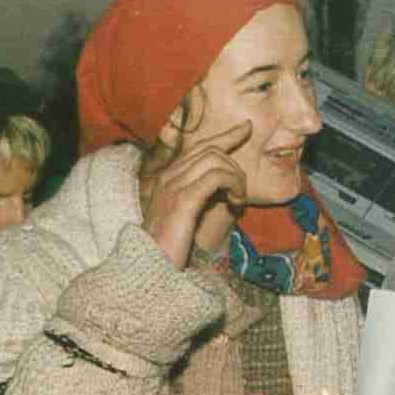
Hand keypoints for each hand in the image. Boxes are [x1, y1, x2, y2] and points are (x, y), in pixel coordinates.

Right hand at [141, 121, 250, 268]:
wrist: (149, 266)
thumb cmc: (169, 248)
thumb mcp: (183, 218)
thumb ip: (198, 199)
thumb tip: (225, 191)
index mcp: (168, 178)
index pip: (199, 146)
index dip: (225, 135)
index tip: (246, 128)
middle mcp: (169, 176)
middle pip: (210, 149)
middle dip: (234, 164)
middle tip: (241, 191)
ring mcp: (174, 185)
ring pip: (216, 159)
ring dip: (236, 177)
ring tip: (238, 200)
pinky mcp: (184, 199)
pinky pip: (217, 176)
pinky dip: (233, 185)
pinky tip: (236, 202)